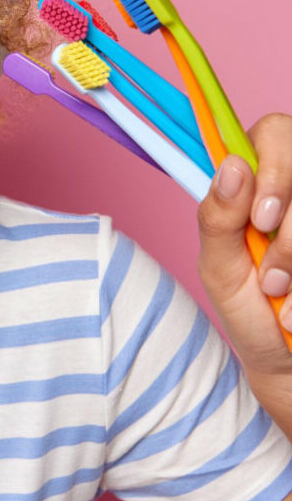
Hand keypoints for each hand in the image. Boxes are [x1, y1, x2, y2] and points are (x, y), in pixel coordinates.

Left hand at [197, 113, 291, 376]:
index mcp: (261, 181)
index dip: (274, 168)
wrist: (291, 369)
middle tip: (274, 274)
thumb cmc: (250, 313)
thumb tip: (232, 165)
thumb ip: (217, 216)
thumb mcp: (220, 268)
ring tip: (283, 294)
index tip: (261, 220)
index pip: (275, 131)